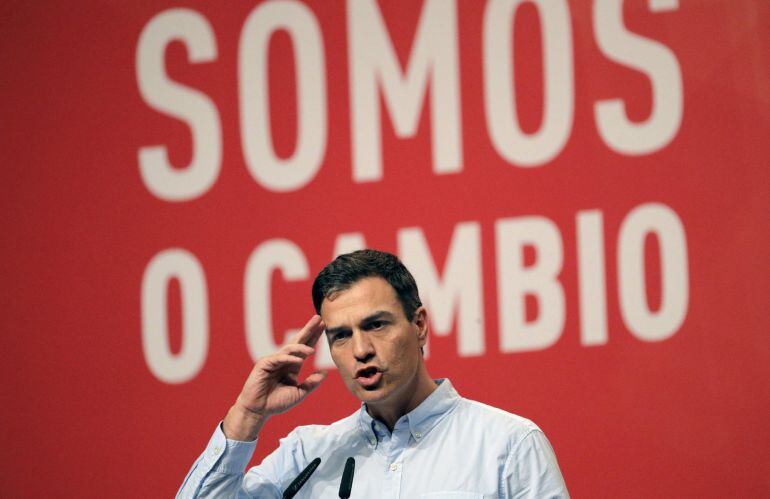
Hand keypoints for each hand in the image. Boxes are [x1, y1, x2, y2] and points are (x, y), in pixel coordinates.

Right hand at [223, 315, 327, 440]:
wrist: (258, 411)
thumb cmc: (276, 403)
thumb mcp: (299, 393)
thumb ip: (311, 383)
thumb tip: (325, 373)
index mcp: (292, 366)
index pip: (305, 348)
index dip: (314, 337)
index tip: (323, 326)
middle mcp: (284, 360)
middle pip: (298, 341)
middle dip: (308, 330)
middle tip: (318, 318)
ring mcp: (274, 361)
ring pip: (289, 348)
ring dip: (301, 346)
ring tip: (314, 350)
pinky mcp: (264, 364)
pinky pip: (279, 358)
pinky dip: (288, 358)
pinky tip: (299, 359)